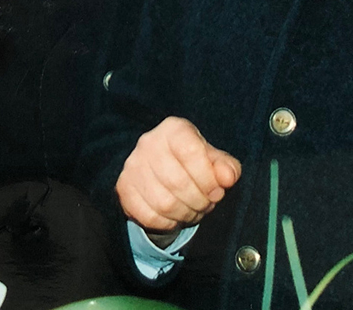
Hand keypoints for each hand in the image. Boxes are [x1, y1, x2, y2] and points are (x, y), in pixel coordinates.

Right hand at [116, 116, 240, 236]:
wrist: (159, 166)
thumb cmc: (192, 162)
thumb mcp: (213, 159)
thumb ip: (226, 167)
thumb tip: (228, 177)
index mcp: (173, 129)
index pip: (191, 152)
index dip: (208, 178)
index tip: (217, 191)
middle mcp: (148, 143)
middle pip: (177, 182)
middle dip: (199, 201)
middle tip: (206, 204)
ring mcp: (133, 166)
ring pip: (163, 203)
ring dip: (185, 214)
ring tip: (193, 211)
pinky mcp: (124, 188)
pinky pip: (148, 216)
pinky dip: (167, 223)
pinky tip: (175, 216)